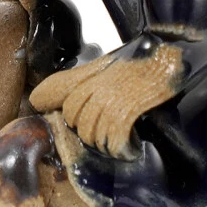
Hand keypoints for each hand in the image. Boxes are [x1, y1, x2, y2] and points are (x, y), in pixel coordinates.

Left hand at [30, 44, 181, 158]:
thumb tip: (34, 99)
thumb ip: (71, 82)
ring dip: (107, 144)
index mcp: (92, 74)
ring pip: (94, 134)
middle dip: (90, 133)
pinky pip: (114, 139)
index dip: (73, 118)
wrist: (172, 59)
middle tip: (109, 131)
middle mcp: (99, 84)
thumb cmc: (137, 66)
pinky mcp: (131, 108)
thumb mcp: (103, 69)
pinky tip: (131, 146)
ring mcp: (114, 96)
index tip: (83, 122)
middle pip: (78, 122)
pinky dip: (122, 148)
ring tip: (120, 140)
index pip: (67, 103)